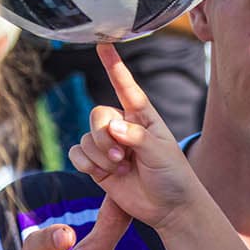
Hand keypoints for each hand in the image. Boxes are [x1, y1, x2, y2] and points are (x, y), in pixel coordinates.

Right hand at [66, 43, 204, 231]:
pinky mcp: (97, 164)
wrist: (168, 207)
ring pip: (87, 137)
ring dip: (101, 156)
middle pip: (97, 114)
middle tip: (124, 159)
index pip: (126, 85)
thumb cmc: (172, 175)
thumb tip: (111, 127)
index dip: (113, 64)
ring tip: (122, 169)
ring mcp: (109, 145)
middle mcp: (123, 125)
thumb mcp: (161, 152)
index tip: (103, 43)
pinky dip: (85, 164)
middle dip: (105, 138)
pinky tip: (101, 174)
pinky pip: (76, 153)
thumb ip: (137, 136)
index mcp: (143, 116)